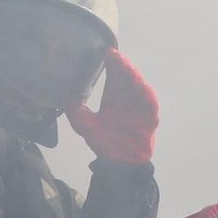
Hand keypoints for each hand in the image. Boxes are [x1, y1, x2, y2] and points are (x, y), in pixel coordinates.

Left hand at [65, 48, 158, 163]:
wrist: (118, 164)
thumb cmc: (106, 143)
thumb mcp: (86, 126)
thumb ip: (76, 112)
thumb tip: (67, 97)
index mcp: (114, 97)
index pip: (113, 76)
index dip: (110, 64)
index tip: (103, 52)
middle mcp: (128, 98)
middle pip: (126, 77)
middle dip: (121, 65)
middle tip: (113, 54)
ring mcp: (140, 106)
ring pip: (139, 87)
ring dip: (133, 75)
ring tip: (125, 66)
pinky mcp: (150, 117)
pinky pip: (150, 104)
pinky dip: (145, 94)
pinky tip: (140, 86)